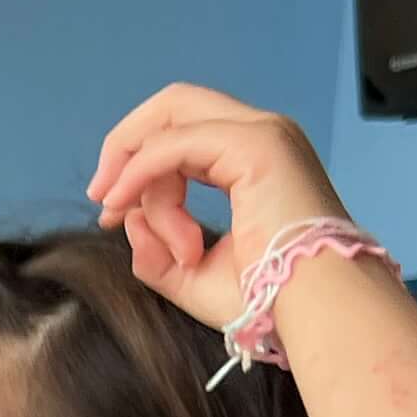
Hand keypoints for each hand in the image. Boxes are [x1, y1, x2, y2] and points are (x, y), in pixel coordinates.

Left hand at [84, 86, 354, 336]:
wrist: (316, 312)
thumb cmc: (268, 301)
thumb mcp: (193, 276)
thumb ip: (156, 249)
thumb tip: (128, 218)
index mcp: (254, 157)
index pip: (182, 130)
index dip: (136, 164)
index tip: (111, 213)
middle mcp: (263, 135)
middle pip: (175, 104)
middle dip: (125, 144)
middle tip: (100, 196)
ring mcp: (263, 135)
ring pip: (170, 122)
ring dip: (135, 174)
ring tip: (126, 223)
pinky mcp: (257, 146)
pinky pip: (173, 144)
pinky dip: (139, 172)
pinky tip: (121, 205)